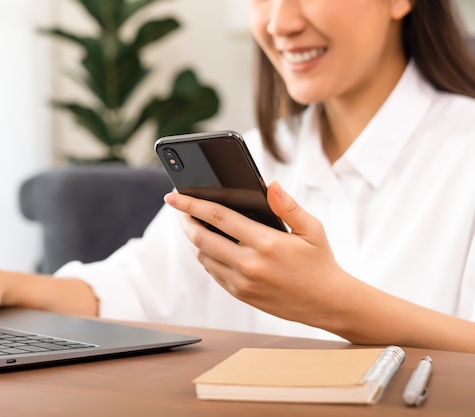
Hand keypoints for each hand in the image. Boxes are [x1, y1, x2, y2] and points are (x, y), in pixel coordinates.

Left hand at [164, 181, 356, 332]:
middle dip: (186, 221)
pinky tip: (213, 247)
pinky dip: (208, 257)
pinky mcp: (241, 295)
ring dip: (196, 240)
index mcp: (266, 243)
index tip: (174, 196)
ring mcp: (243, 282)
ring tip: (198, 227)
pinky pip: (213, 272)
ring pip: (204, 257)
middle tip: (182, 210)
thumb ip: (288, 206)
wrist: (327, 303)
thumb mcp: (312, 229)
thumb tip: (270, 185)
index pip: (218, 217)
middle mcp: (250, 264)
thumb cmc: (320, 262)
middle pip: (201, 238)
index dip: (192, 204)